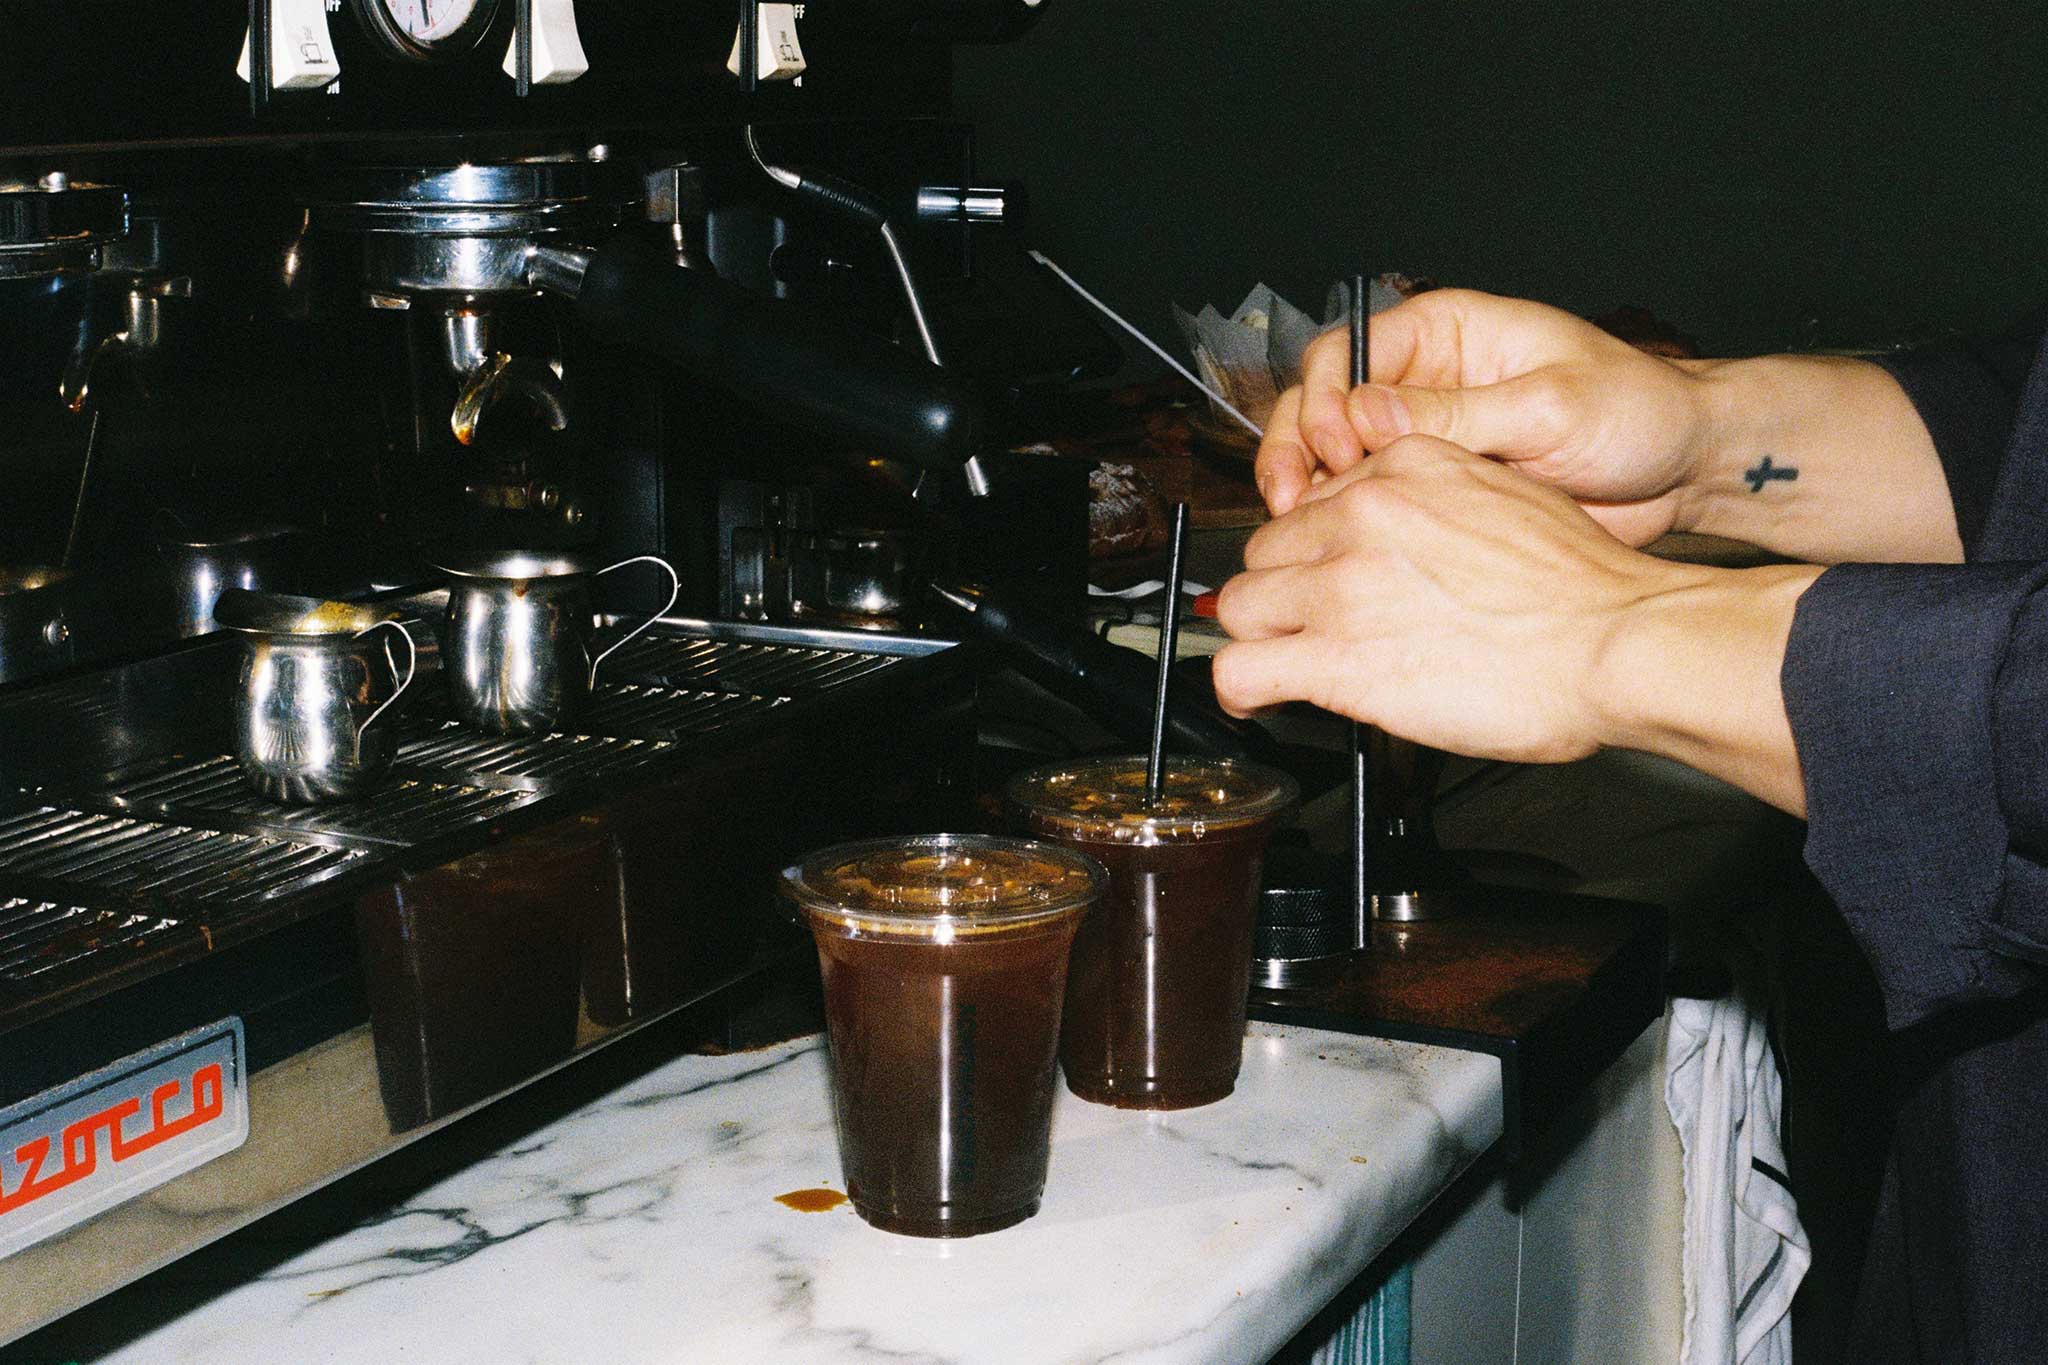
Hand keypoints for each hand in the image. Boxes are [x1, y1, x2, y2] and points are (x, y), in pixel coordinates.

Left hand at [1217, 433, 1701, 764]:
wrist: (1615, 641)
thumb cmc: (1585, 589)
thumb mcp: (1507, 498)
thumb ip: (1439, 505)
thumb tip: (1410, 540)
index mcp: (1403, 466)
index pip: (1314, 500)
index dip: (1317, 549)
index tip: (1328, 578)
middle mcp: (1362, 512)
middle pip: (1268, 551)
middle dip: (1284, 593)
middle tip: (1311, 630)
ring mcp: (1342, 584)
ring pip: (1242, 605)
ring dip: (1260, 638)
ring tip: (1286, 666)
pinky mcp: (1335, 656)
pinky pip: (1239, 669)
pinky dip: (1237, 690)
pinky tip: (1255, 702)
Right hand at [1255, 290, 1712, 545]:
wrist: (1682, 472)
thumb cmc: (1636, 411)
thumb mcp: (1551, 405)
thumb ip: (1460, 412)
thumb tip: (1367, 416)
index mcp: (1445, 332)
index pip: (1348, 351)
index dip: (1324, 397)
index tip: (1333, 446)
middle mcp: (1423, 379)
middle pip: (1323, 403)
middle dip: (1297, 448)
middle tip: (1291, 498)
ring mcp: (1425, 437)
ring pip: (1336, 458)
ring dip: (1312, 493)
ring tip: (1301, 529)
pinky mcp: (1436, 489)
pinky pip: (1372, 503)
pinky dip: (1346, 526)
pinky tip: (1339, 553)